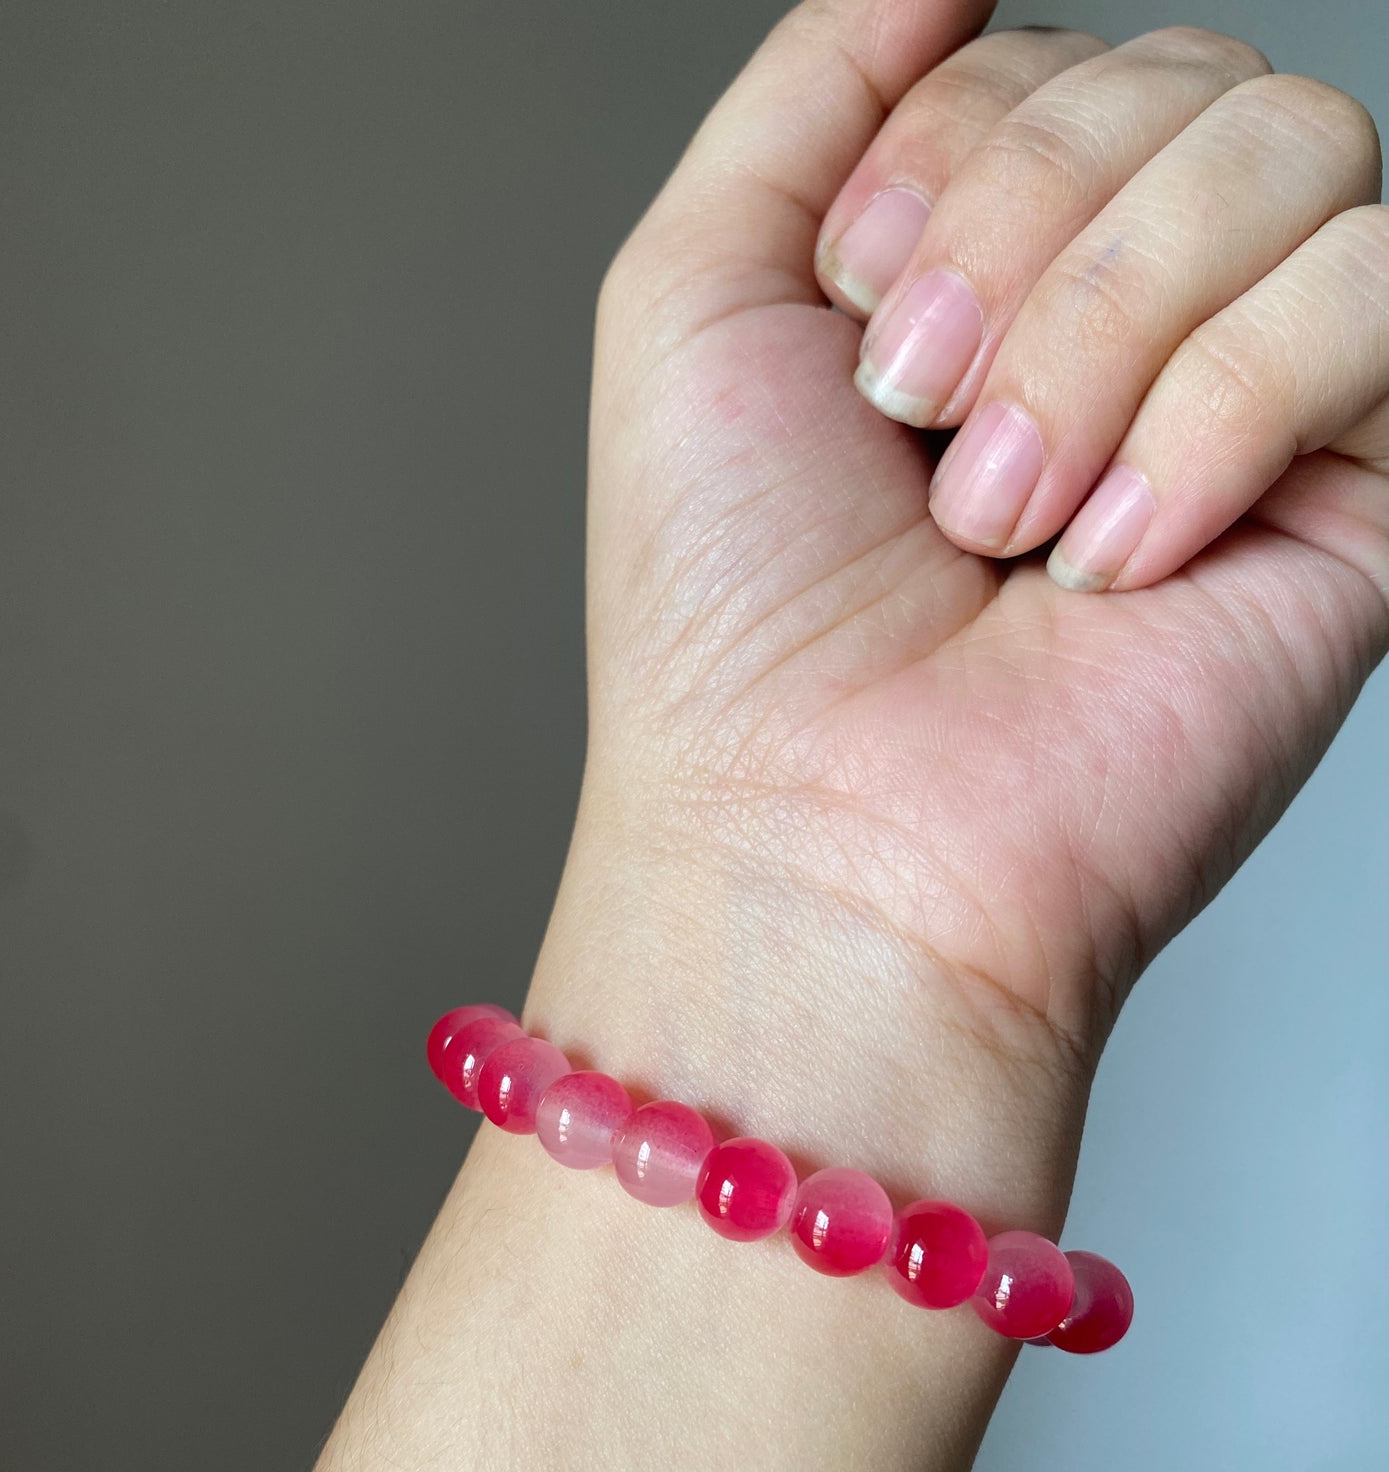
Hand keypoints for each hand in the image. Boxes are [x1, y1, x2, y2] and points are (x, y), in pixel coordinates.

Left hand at [536, 5, 1386, 1216]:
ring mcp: (1263, 403)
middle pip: (1188, 71)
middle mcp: (1143, 320)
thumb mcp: (696, 293)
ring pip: (1289, 150)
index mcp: (1003, 266)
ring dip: (1101, 332)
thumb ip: (822, 83)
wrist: (818, 845)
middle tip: (924, 433)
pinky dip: (1220, 409)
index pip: (1058, 54)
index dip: (946, 163)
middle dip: (1013, 243)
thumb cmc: (733, 627)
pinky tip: (1127, 554)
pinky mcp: (1367, 496)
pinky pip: (1371, 293)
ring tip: (1011, 516)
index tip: (857, 332)